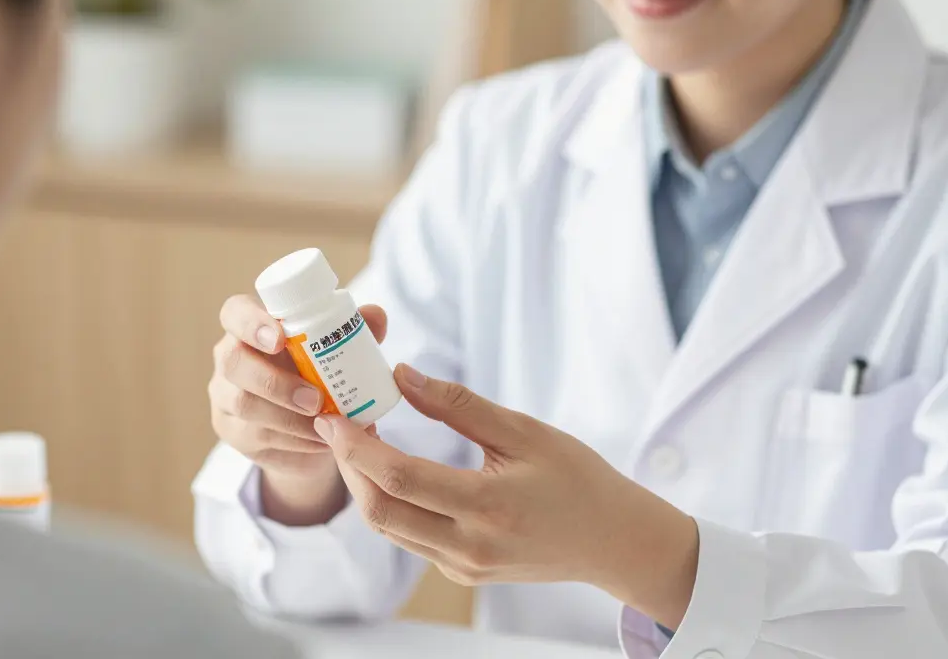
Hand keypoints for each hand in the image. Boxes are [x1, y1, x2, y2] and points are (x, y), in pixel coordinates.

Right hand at [209, 294, 387, 523]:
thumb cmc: (317, 371)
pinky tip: (320, 442)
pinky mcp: (232, 433)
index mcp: (249, 326)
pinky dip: (294, 441)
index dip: (252, 323)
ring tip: (326, 424)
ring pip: (244, 405)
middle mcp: (230, 358)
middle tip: (314, 398)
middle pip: (233, 362)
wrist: (305, 426)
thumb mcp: (336, 349)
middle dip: (274, 381)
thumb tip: (377, 315)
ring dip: (289, 418)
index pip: (234, 312)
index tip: (281, 339)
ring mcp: (225, 397)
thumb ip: (353, 329)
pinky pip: (257, 438)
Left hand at [314, 365, 699, 628]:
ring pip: (389, 528)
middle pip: (381, 511)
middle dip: (349, 467)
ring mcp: (463, 566)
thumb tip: (404, 375)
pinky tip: (388, 469)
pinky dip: (388, 503)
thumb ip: (460, 405)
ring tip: (357, 441)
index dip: (358, 447)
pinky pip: (409, 538)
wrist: (613, 542)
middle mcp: (468, 546)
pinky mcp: (462, 572)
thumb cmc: (578, 480)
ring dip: (364, 486)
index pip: (401, 478)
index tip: (333, 416)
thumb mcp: (525, 431)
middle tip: (337, 425)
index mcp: (487, 507)